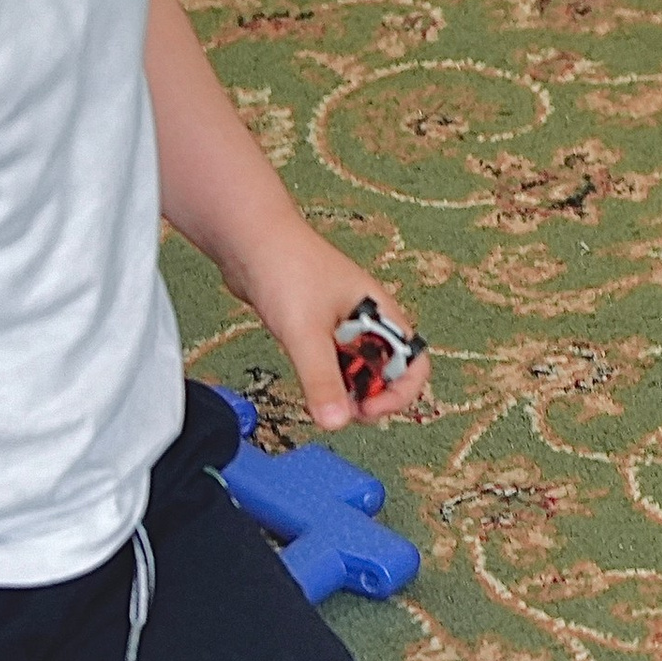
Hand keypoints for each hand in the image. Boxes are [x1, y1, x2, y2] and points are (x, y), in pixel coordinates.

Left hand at [235, 225, 431, 430]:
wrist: (247, 237)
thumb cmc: (286, 267)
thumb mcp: (306, 332)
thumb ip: (322, 380)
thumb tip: (336, 422)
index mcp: (381, 314)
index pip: (414, 365)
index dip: (400, 394)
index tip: (368, 410)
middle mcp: (368, 320)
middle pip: (388, 372)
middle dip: (371, 396)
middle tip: (342, 410)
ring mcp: (343, 323)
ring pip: (359, 368)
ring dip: (347, 388)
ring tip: (323, 397)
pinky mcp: (319, 326)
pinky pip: (334, 360)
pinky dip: (326, 376)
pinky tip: (307, 377)